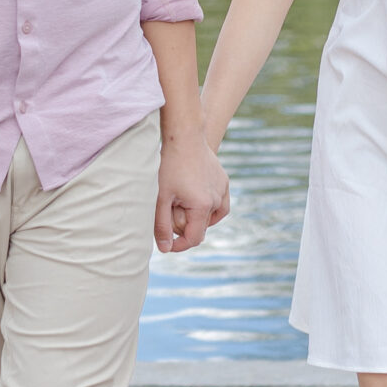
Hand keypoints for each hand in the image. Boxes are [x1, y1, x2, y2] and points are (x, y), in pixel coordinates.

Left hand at [155, 127, 229, 253]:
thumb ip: (162, 226)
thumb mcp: (161, 198)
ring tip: (183, 207)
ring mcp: (223, 190)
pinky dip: (209, 207)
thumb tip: (165, 249)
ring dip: (199, 218)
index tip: (168, 244)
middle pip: (202, 227)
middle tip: (170, 213)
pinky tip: (197, 200)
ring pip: (213, 217)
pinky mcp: (225, 181)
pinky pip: (220, 203)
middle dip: (186, 227)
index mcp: (202, 206)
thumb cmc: (170, 167)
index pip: (194, 238)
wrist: (185, 137)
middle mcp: (217, 200)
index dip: (179, 245)